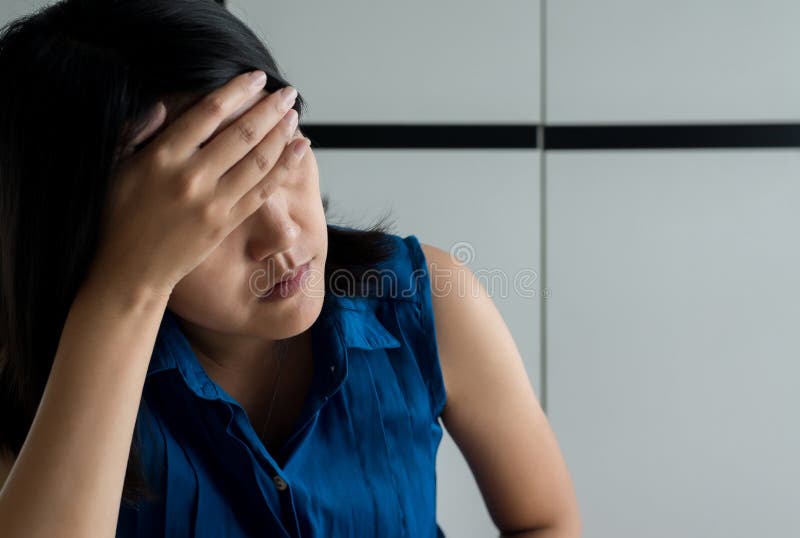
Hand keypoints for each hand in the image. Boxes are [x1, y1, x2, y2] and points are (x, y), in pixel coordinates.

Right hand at [86, 70, 309, 299]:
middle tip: (288, 93)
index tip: (256, 77)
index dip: (237, 91)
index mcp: (162, 157)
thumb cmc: (119, 215)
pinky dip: (284, 168)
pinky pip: (262, 191)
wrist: (131, 270)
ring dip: (282, 136)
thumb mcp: (114, 167)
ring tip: (294, 117)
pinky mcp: (226, 223)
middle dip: (270, 110)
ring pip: (258, 161)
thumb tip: (164, 105)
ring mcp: (212, 202)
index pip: (208, 113)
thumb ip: (136, 133)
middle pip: (242, 134)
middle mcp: (191, 177)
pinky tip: (298, 150)